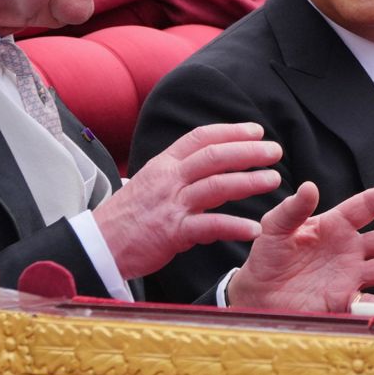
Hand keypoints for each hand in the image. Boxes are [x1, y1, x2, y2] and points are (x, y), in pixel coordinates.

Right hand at [95, 122, 281, 279]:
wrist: (98, 245)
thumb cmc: (126, 217)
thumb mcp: (149, 184)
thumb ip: (177, 175)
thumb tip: (206, 168)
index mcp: (164, 164)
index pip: (201, 137)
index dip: (231, 131)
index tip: (256, 130)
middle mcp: (169, 179)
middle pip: (214, 156)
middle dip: (248, 151)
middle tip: (275, 151)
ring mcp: (171, 204)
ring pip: (216, 185)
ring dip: (249, 182)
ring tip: (274, 180)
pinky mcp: (172, 232)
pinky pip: (209, 226)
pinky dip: (234, 226)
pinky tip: (255, 229)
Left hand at [226, 180, 373, 311]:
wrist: (257, 294)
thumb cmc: (267, 257)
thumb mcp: (274, 227)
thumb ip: (292, 209)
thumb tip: (310, 187)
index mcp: (333, 226)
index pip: (364, 207)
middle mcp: (348, 250)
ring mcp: (349, 276)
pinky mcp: (343, 301)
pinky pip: (367, 302)